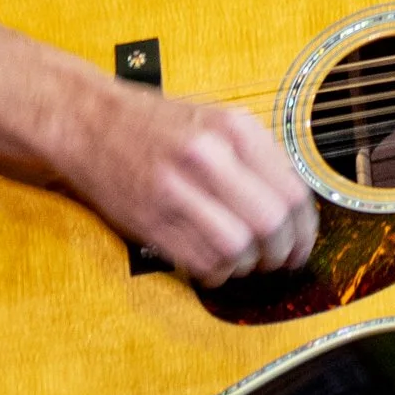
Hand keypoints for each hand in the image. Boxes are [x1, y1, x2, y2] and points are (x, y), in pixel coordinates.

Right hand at [65, 83, 318, 285]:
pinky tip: (214, 262)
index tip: (301, 245)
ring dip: (248, 265)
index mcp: (233, 128)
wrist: (89, 122)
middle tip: (278, 260)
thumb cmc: (156, 124)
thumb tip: (295, 211)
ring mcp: (176, 190)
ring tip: (243, 260)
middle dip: (282, 252)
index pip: (291, 193)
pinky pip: (202, 263)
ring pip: (238, 249)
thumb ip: (256, 158)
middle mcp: (208, 156)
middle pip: (270, 224)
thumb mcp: (217, 121)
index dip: (305, 231)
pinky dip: (218, 273)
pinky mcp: (151, 221)